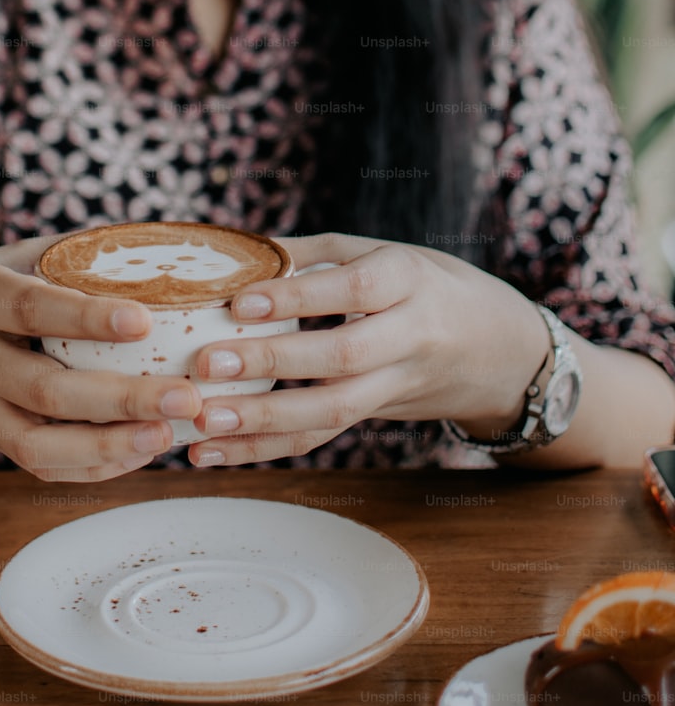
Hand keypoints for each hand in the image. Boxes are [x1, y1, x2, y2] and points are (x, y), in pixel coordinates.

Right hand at [0, 237, 201, 480]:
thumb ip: (48, 259)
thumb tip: (132, 242)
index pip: (31, 309)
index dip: (88, 317)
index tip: (145, 318)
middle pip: (48, 392)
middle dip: (124, 400)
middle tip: (187, 397)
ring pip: (43, 445)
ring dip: (112, 448)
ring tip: (168, 436)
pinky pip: (39, 465)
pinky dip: (91, 467)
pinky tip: (137, 453)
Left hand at [184, 233, 548, 465]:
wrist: (502, 351)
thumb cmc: (429, 286)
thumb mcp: (387, 253)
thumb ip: (316, 253)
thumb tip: (239, 252)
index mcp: (410, 281)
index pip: (355, 289)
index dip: (300, 296)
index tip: (242, 302)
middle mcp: (411, 337)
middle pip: (343, 357)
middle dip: (273, 364)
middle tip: (209, 364)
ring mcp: (397, 385)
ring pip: (334, 412)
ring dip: (263, 424)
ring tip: (202, 424)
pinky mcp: (376, 418)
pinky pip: (321, 439)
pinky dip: (264, 450)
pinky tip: (213, 452)